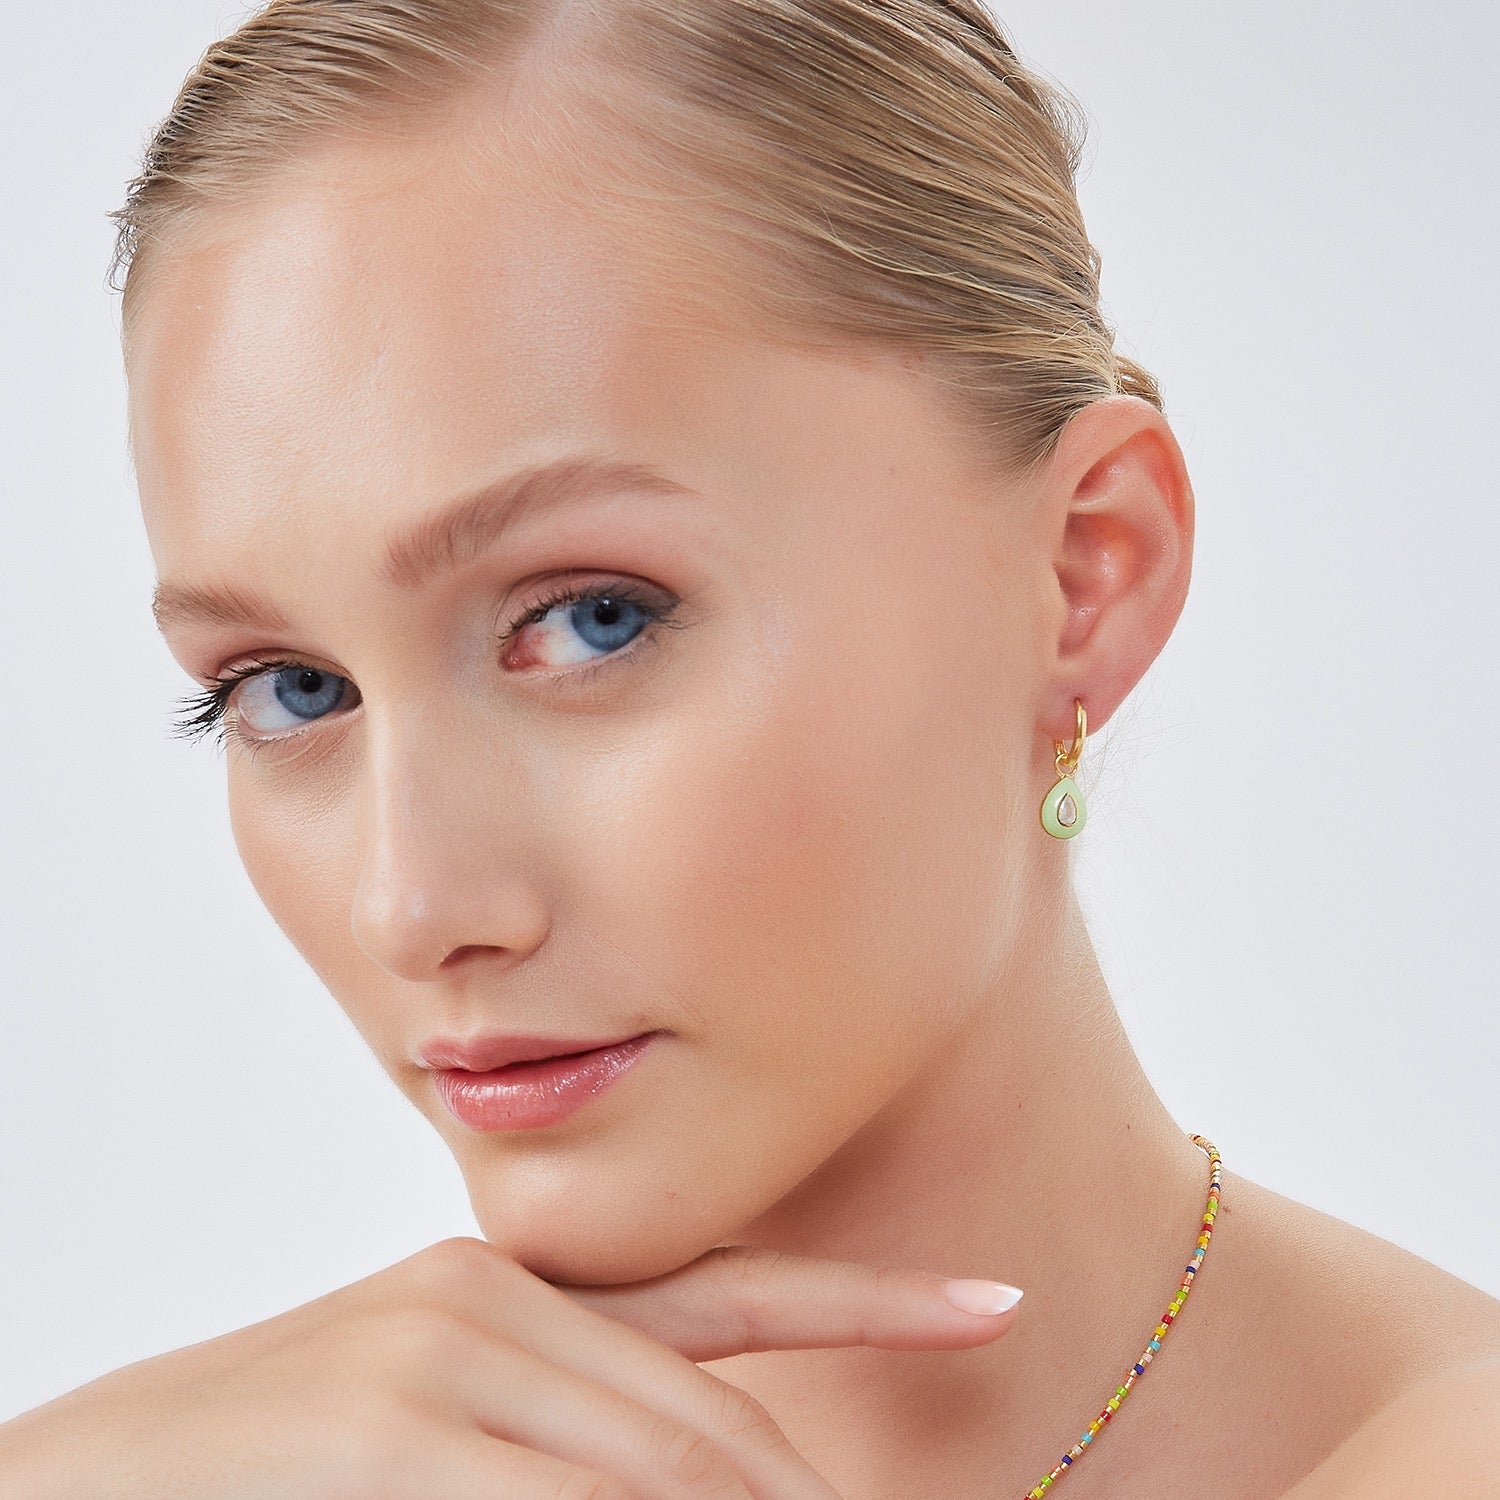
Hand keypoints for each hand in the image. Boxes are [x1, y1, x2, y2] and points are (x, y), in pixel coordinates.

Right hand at [0, 1237, 1020, 1498]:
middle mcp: (497, 1301)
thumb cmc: (282, 1460)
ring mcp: (441, 1364)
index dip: (871, 1299)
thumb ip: (578, 1417)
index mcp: (523, 1288)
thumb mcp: (448, 1409)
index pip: (734, 1289)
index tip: (992, 1299)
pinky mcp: (392, 1436)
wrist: (88, 1475)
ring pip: (665, 1471)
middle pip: (714, 1429)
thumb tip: (706, 1473)